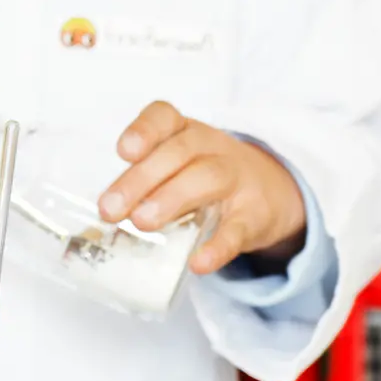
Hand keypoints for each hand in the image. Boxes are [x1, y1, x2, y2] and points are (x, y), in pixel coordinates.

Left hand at [97, 101, 306, 273]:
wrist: (273, 193)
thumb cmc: (205, 177)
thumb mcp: (178, 167)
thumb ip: (145, 182)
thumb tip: (107, 212)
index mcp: (185, 132)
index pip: (165, 117)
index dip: (144, 131)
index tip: (123, 152)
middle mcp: (212, 148)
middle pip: (179, 152)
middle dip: (140, 179)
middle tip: (110, 209)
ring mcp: (237, 179)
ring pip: (208, 177)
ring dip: (171, 199)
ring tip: (141, 223)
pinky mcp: (254, 215)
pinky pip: (237, 229)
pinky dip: (217, 246)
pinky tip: (197, 262)